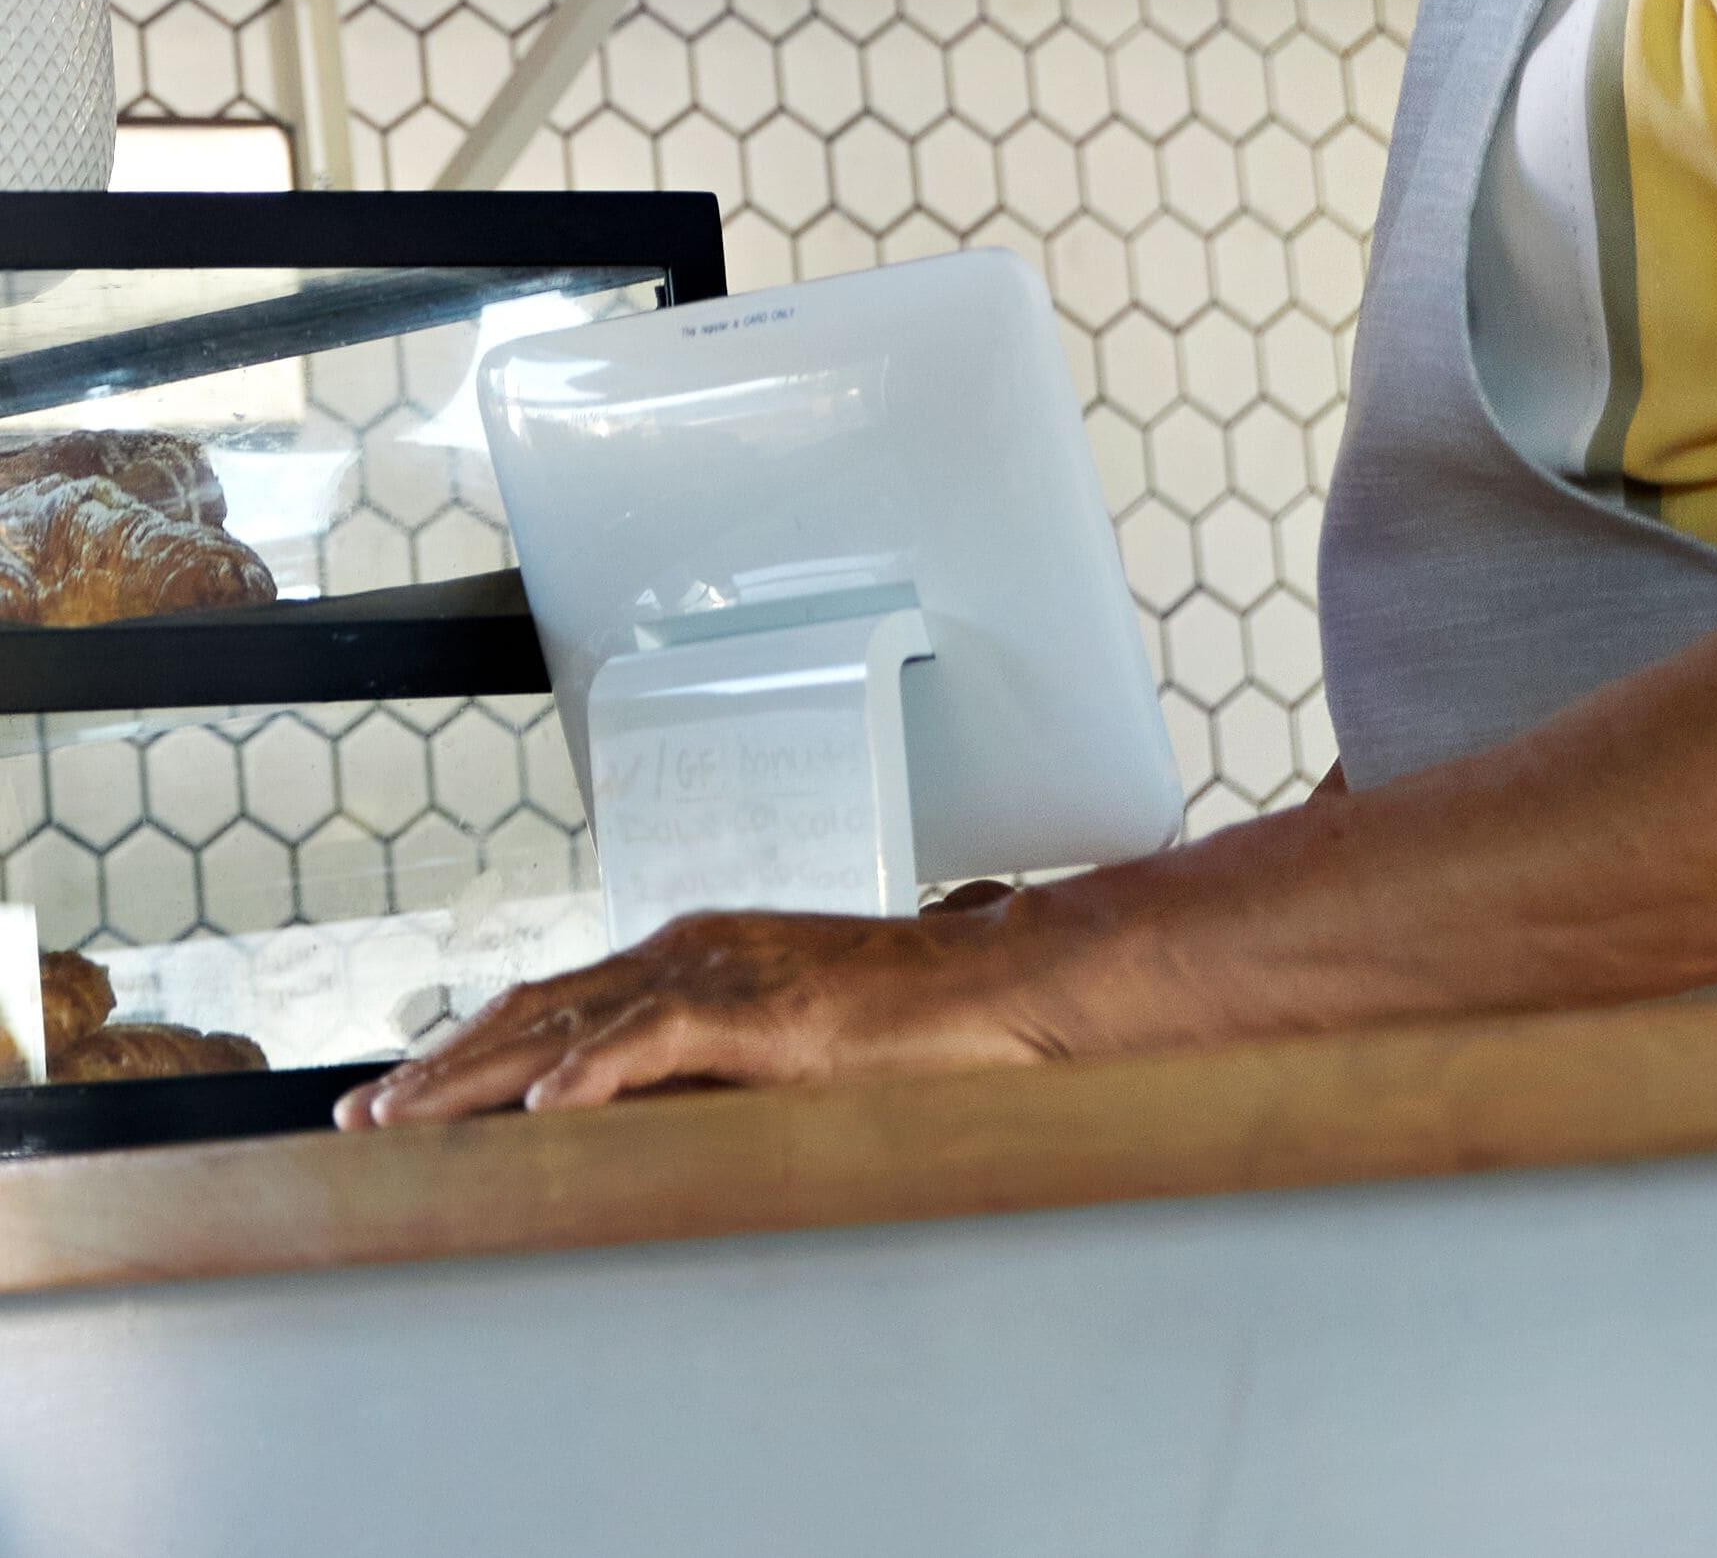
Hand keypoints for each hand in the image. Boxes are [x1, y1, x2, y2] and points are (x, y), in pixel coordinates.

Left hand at [334, 898, 1072, 1129]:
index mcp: (693, 954)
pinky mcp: (764, 1005)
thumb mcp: (783, 1041)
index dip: (470, 1045)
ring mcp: (725, 969)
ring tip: (409, 1122)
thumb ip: (712, 1060)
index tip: (402, 1092)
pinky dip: (593, 1071)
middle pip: (538, 1007)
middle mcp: (693, 948)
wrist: (999, 984)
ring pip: (572, 1021)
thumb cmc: (907, 1020)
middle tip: (363, 1118)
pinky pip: (658, 1036)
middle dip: (441, 1064)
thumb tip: (638, 1118)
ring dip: (479, 1075)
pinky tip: (543, 1109)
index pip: (554, 1000)